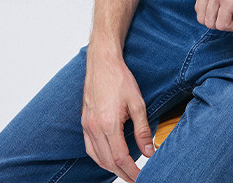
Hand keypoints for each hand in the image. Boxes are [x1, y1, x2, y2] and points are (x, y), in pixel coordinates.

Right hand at [81, 49, 153, 181]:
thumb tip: (149, 151)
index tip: (142, 177)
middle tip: (136, 179)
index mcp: (108, 124)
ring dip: (111, 169)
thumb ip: (142, 129)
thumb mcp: (137, 102)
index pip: (120, 158)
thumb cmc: (120, 78)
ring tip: (125, 172)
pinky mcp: (84, 122)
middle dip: (122, 174)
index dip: (131, 171)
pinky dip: (100, 158)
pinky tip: (109, 159)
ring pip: (97, 158)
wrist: (102, 62)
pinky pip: (90, 148)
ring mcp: (86, 126)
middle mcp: (94, 128)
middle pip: (108, 162)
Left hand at [195, 0, 232, 30]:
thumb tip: (221, 0)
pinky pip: (223, 24)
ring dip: (226, 24)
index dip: (213, 12)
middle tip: (232, 15)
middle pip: (202, 17)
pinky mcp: (228, 0)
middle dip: (217, 21)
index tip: (227, 9)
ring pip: (211, 23)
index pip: (199, 6)